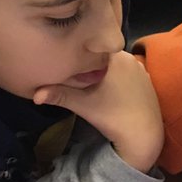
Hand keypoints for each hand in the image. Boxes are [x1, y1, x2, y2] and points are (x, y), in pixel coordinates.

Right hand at [32, 52, 163, 172]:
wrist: (144, 136)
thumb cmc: (113, 116)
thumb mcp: (83, 105)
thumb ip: (59, 95)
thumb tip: (34, 95)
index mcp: (116, 57)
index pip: (93, 46)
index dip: (79, 52)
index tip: (68, 59)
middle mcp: (131, 59)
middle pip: (103, 55)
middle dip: (89, 61)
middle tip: (75, 70)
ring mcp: (141, 70)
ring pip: (115, 64)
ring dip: (103, 69)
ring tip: (89, 79)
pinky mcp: (147, 82)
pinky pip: (126, 73)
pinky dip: (116, 77)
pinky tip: (107, 88)